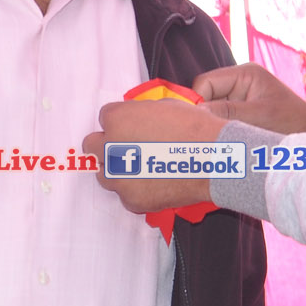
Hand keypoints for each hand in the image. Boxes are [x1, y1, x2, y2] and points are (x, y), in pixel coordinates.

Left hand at [84, 100, 223, 210]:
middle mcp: (110, 147)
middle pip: (92, 146)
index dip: (120, 123)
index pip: (104, 118)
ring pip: (103, 173)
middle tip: (127, 149)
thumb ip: (141, 113)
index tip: (132, 128)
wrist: (213, 159)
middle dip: (108, 146)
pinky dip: (135, 190)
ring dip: (117, 170)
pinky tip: (154, 183)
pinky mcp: (130, 199)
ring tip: (142, 169)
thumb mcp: (165, 106)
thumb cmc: (195, 128)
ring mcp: (118, 176)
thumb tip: (136, 120)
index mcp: (117, 118)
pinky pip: (124, 194)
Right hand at [194, 63, 305, 134]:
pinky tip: (227, 143)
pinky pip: (220, 121)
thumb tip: (195, 114)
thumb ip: (227, 113)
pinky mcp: (241, 114)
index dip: (198, 102)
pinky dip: (220, 131)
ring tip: (224, 140)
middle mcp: (239, 83)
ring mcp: (239, 98)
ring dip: (214, 125)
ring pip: (210, 111)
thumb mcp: (259, 116)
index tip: (201, 123)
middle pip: (204, 96)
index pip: (204, 83)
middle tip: (210, 134)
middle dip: (205, 115)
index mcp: (244, 74)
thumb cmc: (293, 122)